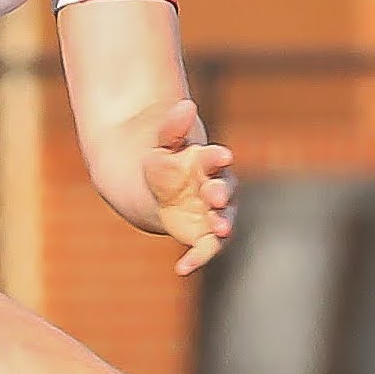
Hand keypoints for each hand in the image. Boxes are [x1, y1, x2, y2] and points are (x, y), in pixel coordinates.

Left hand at [143, 99, 233, 275]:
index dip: (219, 158)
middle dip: (221, 193)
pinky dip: (197, 258)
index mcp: (205, 161)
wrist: (150, 187)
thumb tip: (185, 104)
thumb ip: (172, 127)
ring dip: (223, 224)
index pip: (215, 159)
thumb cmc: (162, 159)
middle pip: (224, 190)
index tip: (222, 155)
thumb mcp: (161, 142)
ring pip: (223, 219)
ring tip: (220, 228)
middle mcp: (213, 187)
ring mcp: (210, 212)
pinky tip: (182, 268)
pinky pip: (206, 248)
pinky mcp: (203, 233)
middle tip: (215, 196)